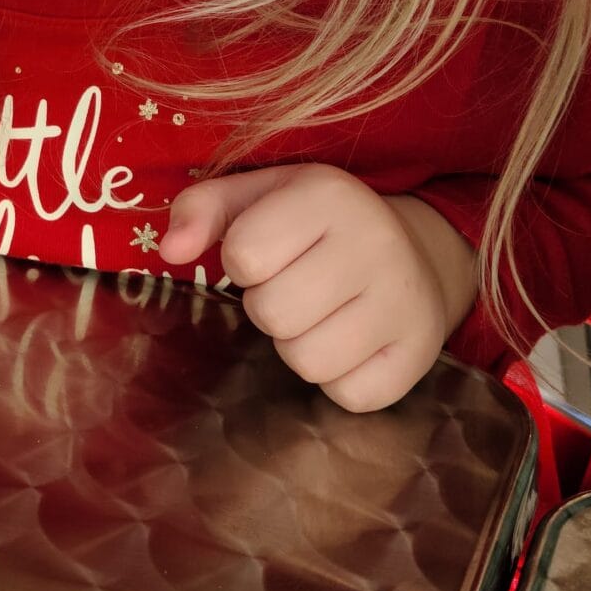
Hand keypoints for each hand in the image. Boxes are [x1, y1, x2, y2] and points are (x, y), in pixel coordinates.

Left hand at [160, 165, 479, 411]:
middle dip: (269, 307)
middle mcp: (377, 243)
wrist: (416, 251)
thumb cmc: (315, 225)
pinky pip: (347, 394)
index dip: (243, 261)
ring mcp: (406, 301)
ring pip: (307, 361)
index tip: (271, 251)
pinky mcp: (420, 353)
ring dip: (299, 345)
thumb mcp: (258, 197)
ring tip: (321, 313)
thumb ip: (201, 210)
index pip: (244, 254)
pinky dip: (338, 378)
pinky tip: (352, 342)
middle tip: (295, 286)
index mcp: (330, 195)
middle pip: (273, 313)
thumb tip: (170, 251)